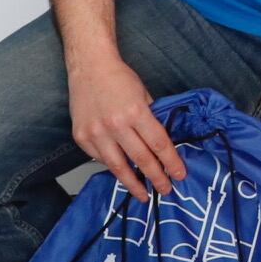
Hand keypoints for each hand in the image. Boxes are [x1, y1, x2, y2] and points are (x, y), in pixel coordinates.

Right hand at [67, 53, 182, 200]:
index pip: (158, 144)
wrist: (89, 67)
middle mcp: (115, 125)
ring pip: (117, 166)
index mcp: (136, 112)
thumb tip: (162, 144)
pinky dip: (113, 167)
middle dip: (156, 177)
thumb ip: (151, 119)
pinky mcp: (81, 138)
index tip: (179, 175)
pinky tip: (123, 174)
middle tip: (166, 190)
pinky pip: (100, 159)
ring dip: (133, 183)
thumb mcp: (144, 95)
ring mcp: (96, 133)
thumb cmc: (119, 78)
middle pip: (140, 159)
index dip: (171, 162)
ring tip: (143, 194)